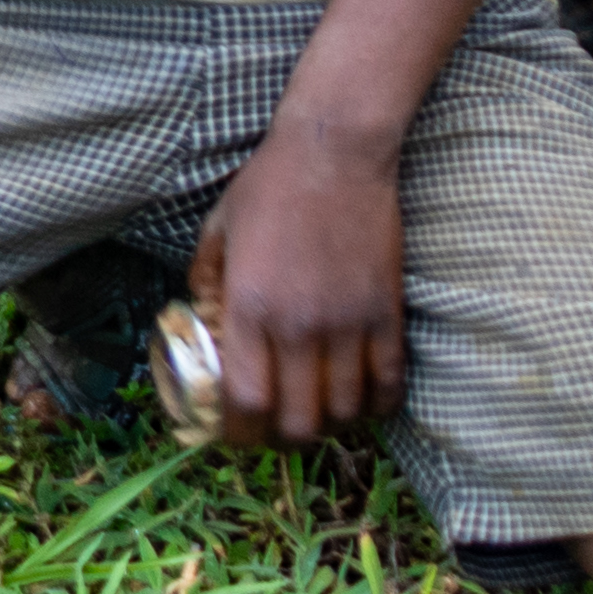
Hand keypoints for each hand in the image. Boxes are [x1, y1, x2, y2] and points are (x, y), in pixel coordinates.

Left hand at [185, 124, 408, 447]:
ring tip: (313, 414)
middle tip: (272, 429)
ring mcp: (350, 324)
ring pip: (345, 413)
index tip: (232, 433)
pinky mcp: (387, 314)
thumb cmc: (269, 187)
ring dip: (327, 425)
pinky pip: (389, 384)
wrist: (334, 154)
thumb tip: (203, 321)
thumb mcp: (217, 230)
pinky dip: (375, 405)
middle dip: (281, 439)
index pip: (247, 402)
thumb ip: (206, 282)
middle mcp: (301, 326)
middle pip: (299, 423)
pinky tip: (359, 401)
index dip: (239, 433)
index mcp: (251, 308)